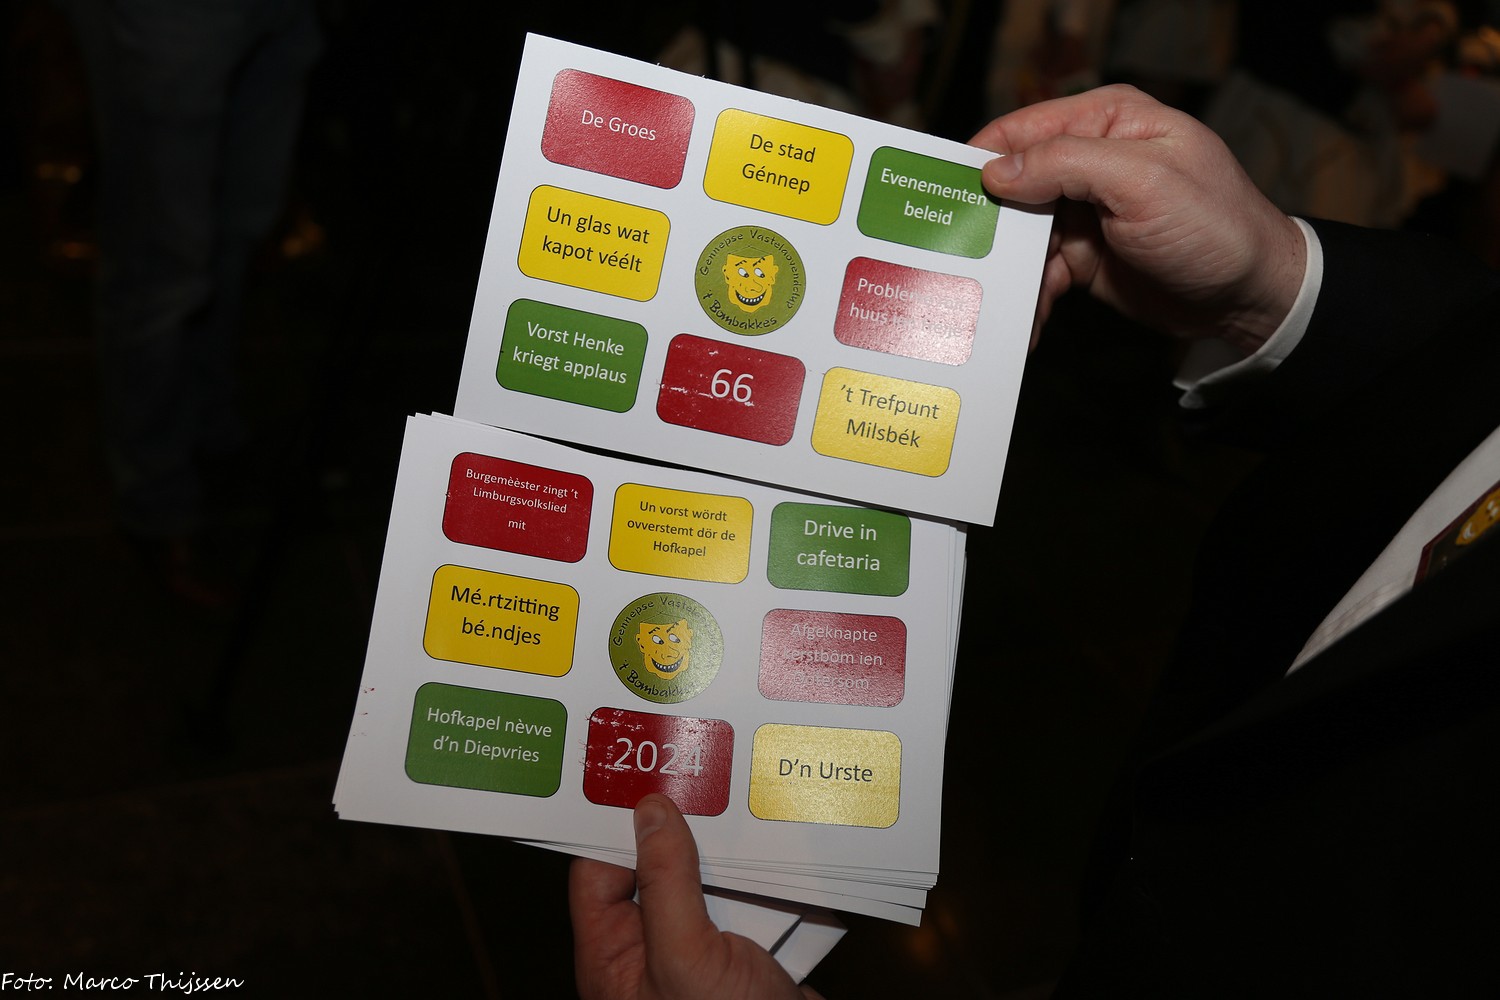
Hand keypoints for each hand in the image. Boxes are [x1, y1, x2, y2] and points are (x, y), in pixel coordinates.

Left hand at [570, 794, 822, 999]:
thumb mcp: (686, 958)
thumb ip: (664, 882)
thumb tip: (650, 812)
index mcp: (614, 959)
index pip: (597, 872)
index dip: (615, 825)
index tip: (641, 776)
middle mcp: (651, 953)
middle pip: (654, 868)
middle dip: (683, 828)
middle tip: (703, 774)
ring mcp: (701, 956)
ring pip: (707, 879)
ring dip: (732, 852)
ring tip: (746, 805)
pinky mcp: (747, 957)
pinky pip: (749, 900)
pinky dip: (767, 878)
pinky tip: (781, 849)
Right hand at [971, 85, 1304, 351]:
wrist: (1250, 296)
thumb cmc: (1214, 226)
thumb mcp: (1142, 181)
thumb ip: (1066, 164)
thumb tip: (995, 171)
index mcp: (1106, 121)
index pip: (1023, 129)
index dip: (981, 159)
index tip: (943, 195)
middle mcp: (1088, 161)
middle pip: (1011, 186)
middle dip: (986, 226)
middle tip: (957, 260)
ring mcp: (1084, 212)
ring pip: (1019, 237)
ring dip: (1006, 273)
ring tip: (997, 307)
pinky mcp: (1083, 257)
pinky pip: (1038, 275)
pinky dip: (1029, 300)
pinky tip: (1025, 324)